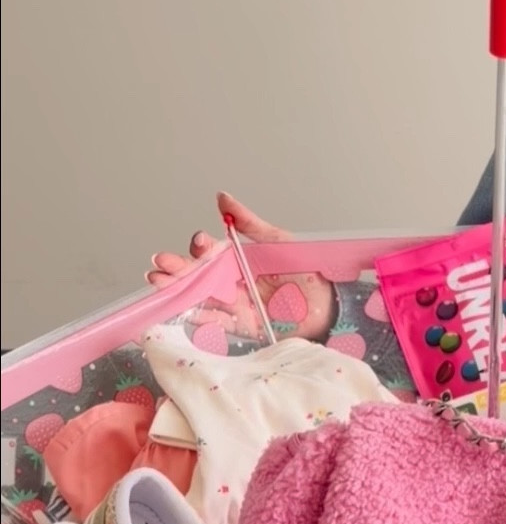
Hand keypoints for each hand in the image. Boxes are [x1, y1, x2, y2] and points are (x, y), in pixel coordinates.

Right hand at [146, 192, 335, 342]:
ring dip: (177, 288)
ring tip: (157, 281)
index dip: (200, 248)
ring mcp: (234, 303)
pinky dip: (196, 315)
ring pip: (199, 295)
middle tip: (160, 263)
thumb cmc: (309, 271)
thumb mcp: (278, 241)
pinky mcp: (240, 326)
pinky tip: (179, 306)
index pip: (211, 252)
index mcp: (240, 259)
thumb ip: (249, 223)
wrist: (330, 306)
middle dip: (177, 268)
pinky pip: (214, 321)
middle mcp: (233, 280)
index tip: (198, 243)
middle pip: (198, 274)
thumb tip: (221, 197)